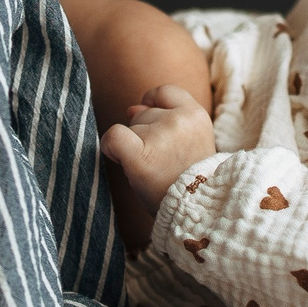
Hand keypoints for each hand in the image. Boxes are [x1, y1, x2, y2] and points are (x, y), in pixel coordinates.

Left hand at [97, 85, 214, 249]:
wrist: (197, 213)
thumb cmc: (190, 180)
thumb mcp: (190, 142)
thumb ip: (164, 118)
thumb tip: (131, 107)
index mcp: (197, 115)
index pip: (165, 93)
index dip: (154, 106)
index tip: (154, 126)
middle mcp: (180, 120)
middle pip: (143, 113)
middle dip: (144, 134)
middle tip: (162, 163)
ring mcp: (161, 136)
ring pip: (130, 128)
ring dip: (134, 147)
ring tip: (154, 171)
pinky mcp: (142, 156)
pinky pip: (114, 137)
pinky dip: (110, 147)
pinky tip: (118, 158)